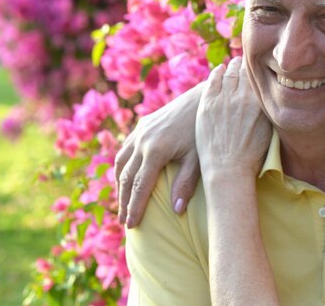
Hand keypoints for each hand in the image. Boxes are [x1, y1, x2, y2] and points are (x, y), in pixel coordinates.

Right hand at [115, 82, 203, 227]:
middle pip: (126, 178)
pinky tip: (127, 176)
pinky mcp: (143, 124)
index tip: (132, 226)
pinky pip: (126, 149)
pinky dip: (123, 166)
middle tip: (125, 222)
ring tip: (123, 204)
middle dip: (124, 202)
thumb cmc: (205, 131)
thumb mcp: (198, 159)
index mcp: (155, 151)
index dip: (135, 208)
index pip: (140, 187)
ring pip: (121, 162)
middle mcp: (142, 141)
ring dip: (120, 185)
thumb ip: (185, 184)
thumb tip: (176, 211)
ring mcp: (140, 131)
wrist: (204, 98)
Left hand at [197, 56, 271, 186]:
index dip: (257, 68)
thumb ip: (268, 109)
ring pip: (228, 74)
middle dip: (244, 64)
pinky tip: (219, 70)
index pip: (258, 76)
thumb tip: (272, 96)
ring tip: (233, 64)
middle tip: (244, 60)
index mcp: (259, 103)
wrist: (228, 168)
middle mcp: (242, 97)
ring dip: (231, 67)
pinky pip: (212, 81)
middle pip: (243, 71)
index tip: (257, 64)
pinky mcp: (207, 105)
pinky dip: (217, 73)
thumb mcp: (269, 130)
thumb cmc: (251, 155)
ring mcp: (223, 100)